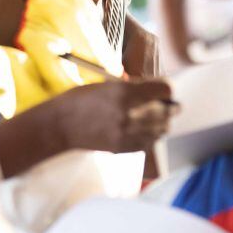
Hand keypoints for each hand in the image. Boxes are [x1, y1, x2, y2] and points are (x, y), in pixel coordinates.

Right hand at [55, 80, 177, 152]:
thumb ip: (133, 88)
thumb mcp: (108, 84)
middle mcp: (130, 114)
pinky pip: (150, 143)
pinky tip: (146, 130)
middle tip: (172, 104)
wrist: (61, 126)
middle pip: (166, 111)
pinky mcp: (124, 148)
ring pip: (162, 129)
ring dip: (163, 122)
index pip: (164, 89)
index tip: (165, 88)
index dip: (167, 87)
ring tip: (159, 118)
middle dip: (170, 106)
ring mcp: (127, 134)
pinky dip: (152, 136)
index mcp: (125, 92)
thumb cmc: (81, 99)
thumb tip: (156, 91)